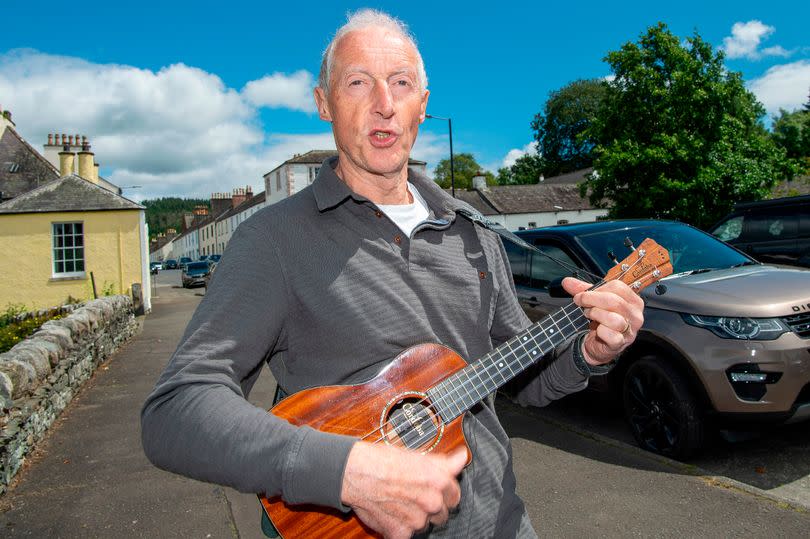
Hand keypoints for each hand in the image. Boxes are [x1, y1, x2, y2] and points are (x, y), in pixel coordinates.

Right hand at [341, 442, 466, 538]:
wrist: (355, 472)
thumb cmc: (382, 460)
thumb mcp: (416, 455)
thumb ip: (444, 462)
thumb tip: (462, 457)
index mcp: (439, 481)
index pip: (455, 495)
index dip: (444, 492)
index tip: (434, 489)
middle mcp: (431, 502)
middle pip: (442, 513)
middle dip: (431, 507)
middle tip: (413, 495)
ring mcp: (416, 521)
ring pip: (424, 525)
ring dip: (416, 518)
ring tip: (400, 502)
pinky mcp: (400, 533)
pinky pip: (406, 535)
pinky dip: (399, 527)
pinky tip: (390, 512)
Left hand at [562, 277, 643, 365]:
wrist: (597, 345)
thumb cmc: (600, 321)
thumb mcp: (594, 302)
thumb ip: (582, 290)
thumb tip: (567, 281)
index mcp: (633, 301)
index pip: (618, 287)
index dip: (597, 288)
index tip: (583, 293)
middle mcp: (635, 315)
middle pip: (614, 301)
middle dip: (591, 299)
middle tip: (581, 302)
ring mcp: (630, 330)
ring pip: (613, 319)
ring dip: (595, 314)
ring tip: (589, 315)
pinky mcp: (621, 343)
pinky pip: (610, 335)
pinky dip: (599, 331)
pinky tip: (596, 330)